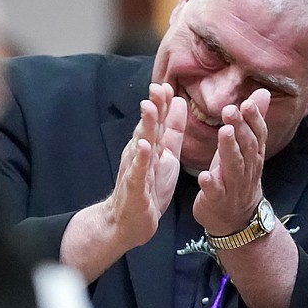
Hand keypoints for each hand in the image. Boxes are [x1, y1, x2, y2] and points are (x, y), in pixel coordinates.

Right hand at [105, 82, 186, 248]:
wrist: (128, 222)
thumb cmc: (149, 187)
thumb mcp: (165, 155)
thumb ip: (171, 130)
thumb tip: (178, 100)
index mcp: (151, 145)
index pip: (158, 121)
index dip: (163, 104)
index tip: (169, 85)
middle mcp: (140, 154)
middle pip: (148, 127)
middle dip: (154, 108)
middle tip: (158, 87)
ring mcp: (136, 169)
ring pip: (140, 144)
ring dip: (145, 126)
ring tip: (149, 108)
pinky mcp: (134, 188)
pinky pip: (137, 172)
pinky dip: (140, 159)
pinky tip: (143, 147)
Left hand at [194, 88, 270, 234]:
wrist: (237, 220)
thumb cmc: (237, 177)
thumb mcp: (246, 150)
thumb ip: (252, 122)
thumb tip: (262, 93)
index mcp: (253, 157)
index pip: (258, 135)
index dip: (255, 119)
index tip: (247, 102)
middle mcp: (247, 170)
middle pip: (247, 147)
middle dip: (241, 128)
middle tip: (230, 110)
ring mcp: (233, 187)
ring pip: (234, 167)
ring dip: (229, 149)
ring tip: (223, 131)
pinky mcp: (218, 201)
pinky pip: (216, 192)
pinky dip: (211, 184)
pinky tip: (204, 175)